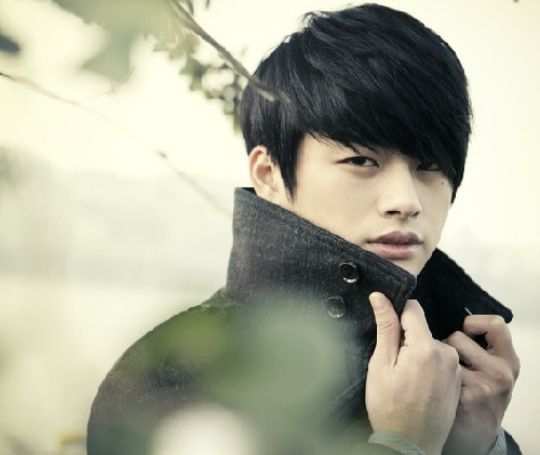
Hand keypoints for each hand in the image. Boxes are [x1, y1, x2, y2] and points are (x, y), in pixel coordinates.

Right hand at [365, 292, 461, 454]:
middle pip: (421, 328)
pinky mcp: (457, 379)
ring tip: (405, 378)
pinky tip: (417, 385)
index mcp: (426, 347)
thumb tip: (380, 297)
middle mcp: (446, 354)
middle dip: (406, 339)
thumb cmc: (389, 406)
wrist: (410, 444)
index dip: (396, 315)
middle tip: (393, 365)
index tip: (387, 331)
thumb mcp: (380, 364)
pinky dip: (427, 366)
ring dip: (416, 353)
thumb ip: (386, 326)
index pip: (412, 309)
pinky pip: (439, 360)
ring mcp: (454, 367)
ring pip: (429, 344)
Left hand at [443, 315, 519, 454]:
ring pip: (443, 353)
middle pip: (458, 336)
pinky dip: (430, 376)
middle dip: (447, 345)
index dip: (474, 322)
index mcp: (508, 360)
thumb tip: (458, 315)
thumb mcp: (492, 370)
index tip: (464, 330)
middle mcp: (500, 373)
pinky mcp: (462, 399)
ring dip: (437, 361)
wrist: (473, 438)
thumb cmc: (478, 396)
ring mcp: (482, 387)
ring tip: (444, 377)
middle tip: (452, 364)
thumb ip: (483, 345)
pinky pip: (435, 371)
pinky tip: (438, 389)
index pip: (495, 324)